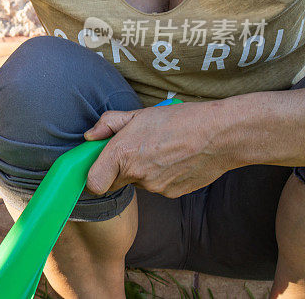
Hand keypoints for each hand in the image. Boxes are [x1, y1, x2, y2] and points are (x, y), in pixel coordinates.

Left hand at [84, 101, 233, 198]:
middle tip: (134, 150)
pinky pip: (158, 187)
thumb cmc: (178, 120)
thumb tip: (90, 136)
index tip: (99, 167)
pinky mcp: (172, 194)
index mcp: (122, 153)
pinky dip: (161, 176)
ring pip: (139, 183)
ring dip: (143, 171)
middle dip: (119, 170)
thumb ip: (108, 124)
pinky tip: (174, 159)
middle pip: (116, 182)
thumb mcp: (138, 114)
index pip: (94, 184)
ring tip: (160, 150)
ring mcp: (155, 188)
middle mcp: (136, 174)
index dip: (94, 177)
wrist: (219, 135)